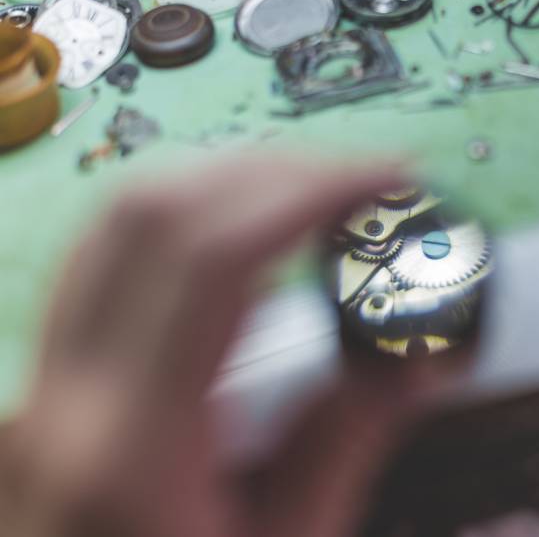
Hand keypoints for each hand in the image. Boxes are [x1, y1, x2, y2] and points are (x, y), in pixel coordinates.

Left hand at [0, 155, 426, 536]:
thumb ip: (346, 444)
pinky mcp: (47, 381)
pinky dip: (185, 225)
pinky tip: (248, 247)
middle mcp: (65, 395)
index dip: (312, 191)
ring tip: (315, 199)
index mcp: (132, 447)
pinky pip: (109, 260)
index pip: (215, 254)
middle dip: (274, 171)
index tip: (391, 179)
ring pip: (119, 221)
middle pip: (156, 210)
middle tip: (363, 185)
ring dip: (225, 186)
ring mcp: (41, 382)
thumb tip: (417, 356)